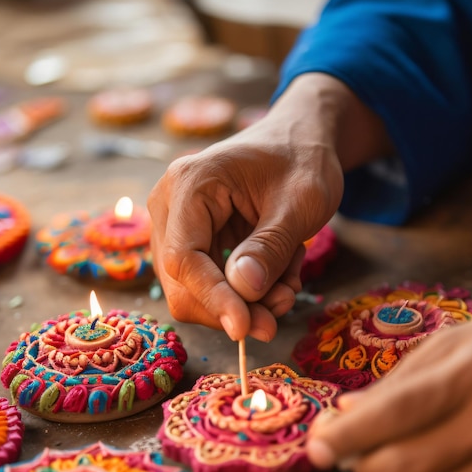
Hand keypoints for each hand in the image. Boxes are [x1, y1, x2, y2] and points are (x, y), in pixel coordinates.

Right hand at [148, 73, 392, 340]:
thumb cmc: (301, 161)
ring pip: (195, 292)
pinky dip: (248, 293)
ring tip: (288, 282)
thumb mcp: (300, 203)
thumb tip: (242, 292)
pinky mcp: (192, 243)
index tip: (247, 329)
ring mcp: (177, 226)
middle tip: (280, 312)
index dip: (214, 299)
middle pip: (182, 283)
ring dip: (246, 302)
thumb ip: (270, 247)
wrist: (298, 143)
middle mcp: (169, 206)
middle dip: (233, 307)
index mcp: (190, 184)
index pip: (185, 257)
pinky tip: (280, 275)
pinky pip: (211, 286)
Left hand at [307, 305, 471, 471]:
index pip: (394, 414)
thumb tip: (348, 412)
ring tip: (382, 444)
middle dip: (359, 464)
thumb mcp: (453, 342)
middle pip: (403, 467)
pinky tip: (436, 448)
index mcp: (470, 375)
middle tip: (340, 448)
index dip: (347, 434)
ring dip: (392, 470)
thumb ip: (398, 381)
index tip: (315, 445)